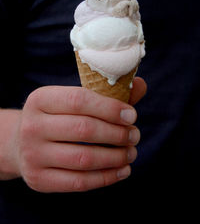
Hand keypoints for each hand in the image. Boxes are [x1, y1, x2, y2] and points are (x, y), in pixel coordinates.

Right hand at [16, 79, 145, 192]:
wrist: (23, 143)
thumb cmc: (58, 118)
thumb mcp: (72, 100)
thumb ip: (107, 94)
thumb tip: (141, 85)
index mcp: (40, 99)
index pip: (79, 100)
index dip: (110, 108)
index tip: (132, 115)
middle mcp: (32, 126)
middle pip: (84, 129)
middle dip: (117, 134)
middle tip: (134, 135)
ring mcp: (32, 155)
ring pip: (84, 158)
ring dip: (116, 157)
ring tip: (131, 152)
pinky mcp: (39, 179)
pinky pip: (79, 182)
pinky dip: (107, 177)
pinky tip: (122, 170)